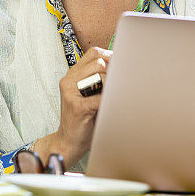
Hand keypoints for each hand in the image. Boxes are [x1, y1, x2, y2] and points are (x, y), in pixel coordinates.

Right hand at [33, 47, 111, 167]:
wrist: (68, 142)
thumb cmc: (84, 118)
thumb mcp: (90, 94)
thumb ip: (101, 79)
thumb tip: (125, 67)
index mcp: (73, 74)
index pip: (94, 53)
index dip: (111, 57)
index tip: (122, 68)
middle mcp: (68, 80)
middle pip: (99, 61)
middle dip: (113, 72)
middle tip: (117, 87)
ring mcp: (70, 92)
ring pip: (100, 75)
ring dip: (111, 87)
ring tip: (110, 99)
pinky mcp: (77, 106)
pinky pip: (101, 97)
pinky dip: (108, 102)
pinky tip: (107, 109)